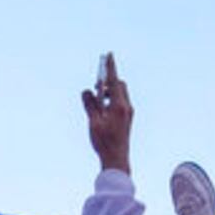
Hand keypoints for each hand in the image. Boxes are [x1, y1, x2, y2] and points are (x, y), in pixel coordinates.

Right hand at [80, 52, 131, 174]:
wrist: (117, 159)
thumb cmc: (104, 142)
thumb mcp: (93, 122)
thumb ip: (89, 104)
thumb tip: (86, 91)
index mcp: (119, 106)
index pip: (113, 81)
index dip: (110, 67)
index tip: (108, 54)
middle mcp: (126, 107)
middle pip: (119, 85)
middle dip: (107, 82)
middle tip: (95, 86)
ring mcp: (128, 112)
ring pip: (120, 93)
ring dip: (109, 92)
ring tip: (97, 100)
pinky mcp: (127, 118)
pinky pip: (120, 102)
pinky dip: (111, 100)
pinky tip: (102, 110)